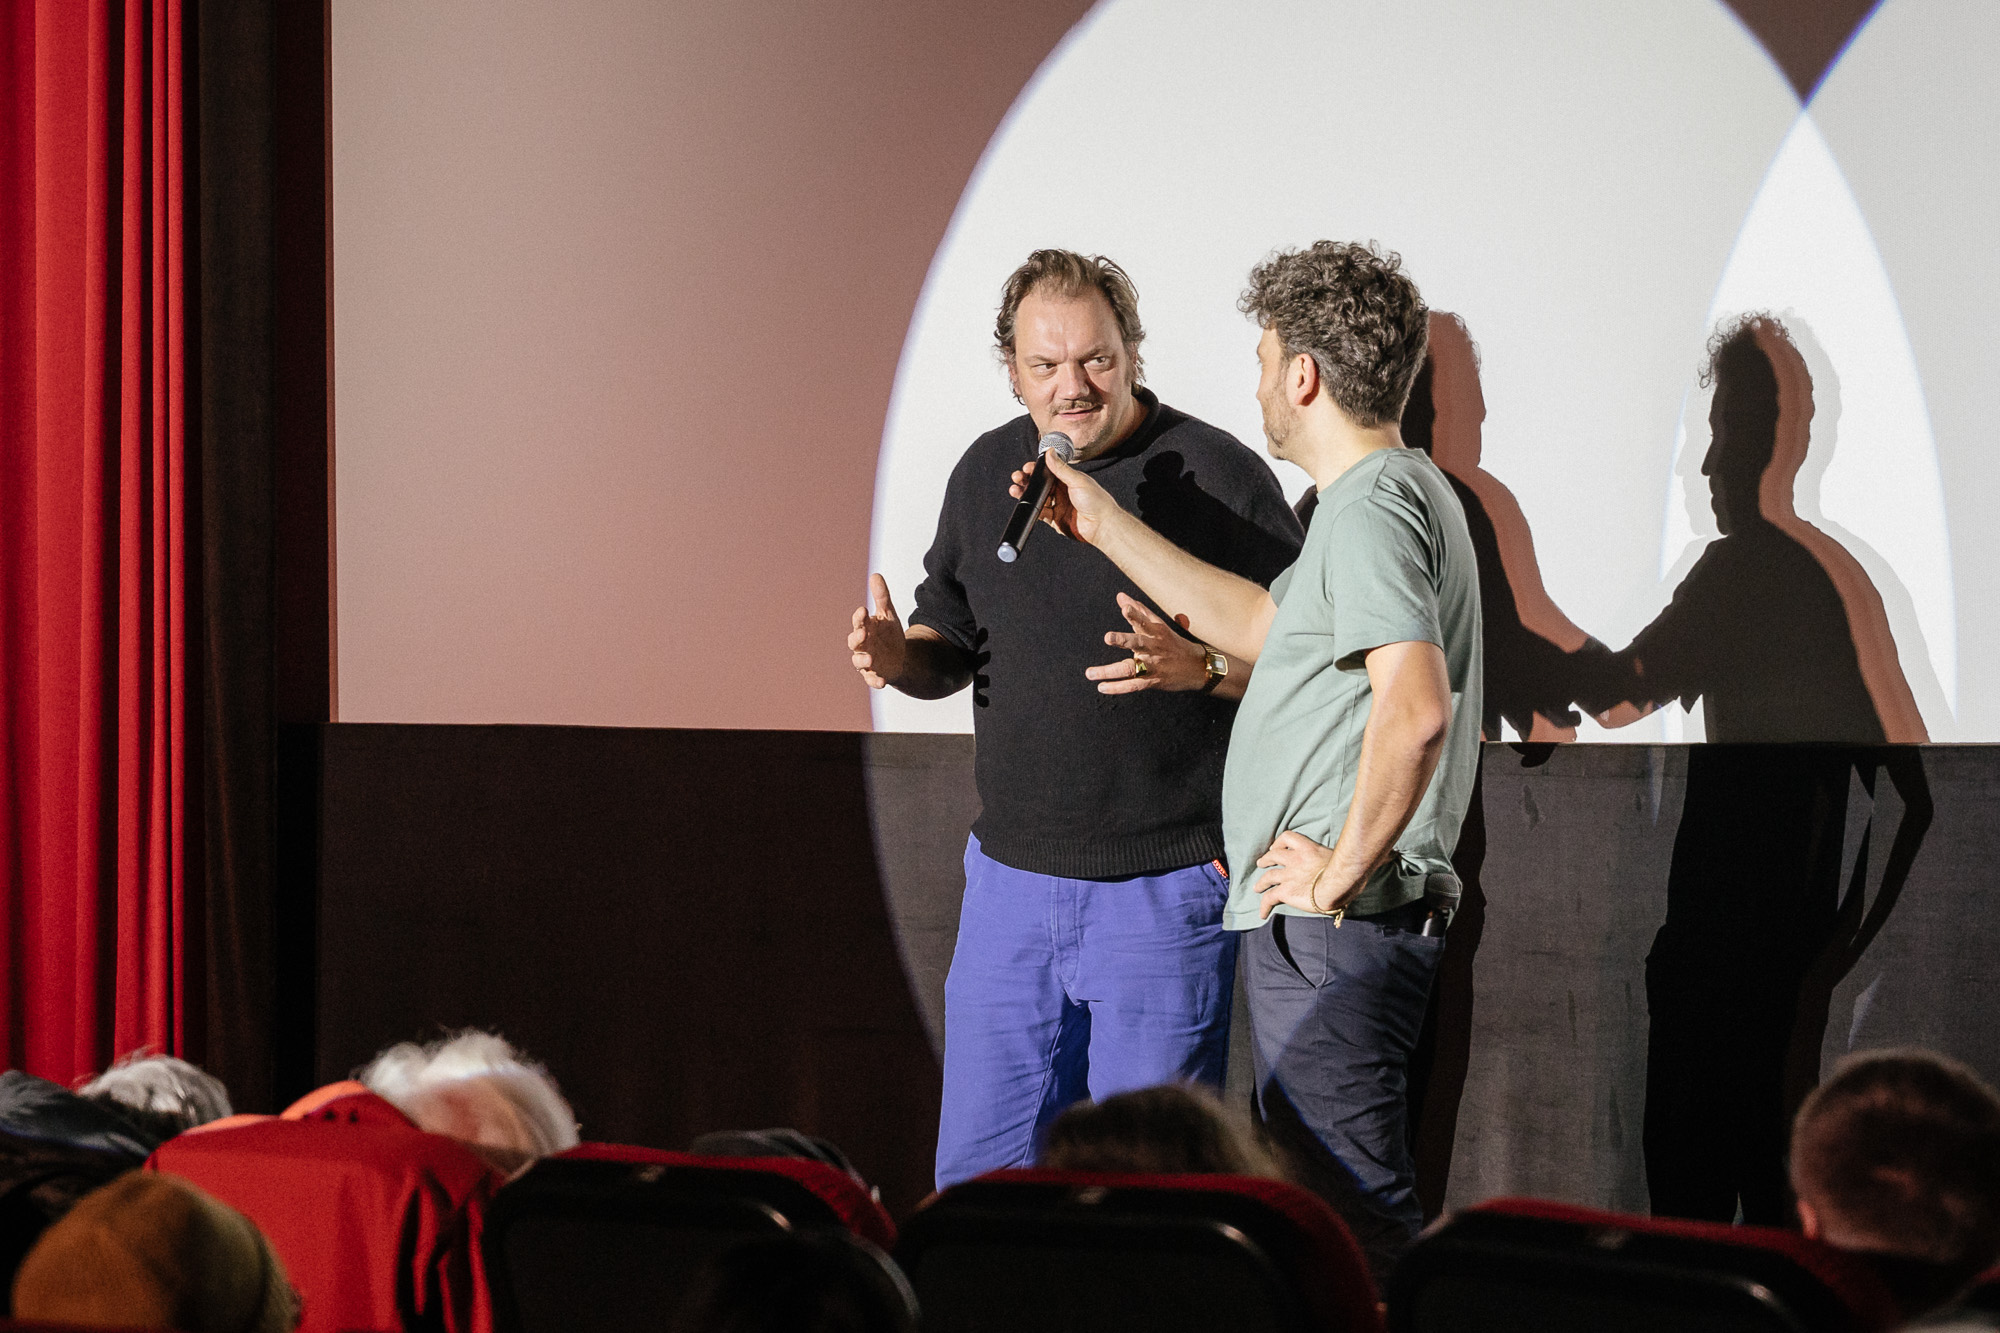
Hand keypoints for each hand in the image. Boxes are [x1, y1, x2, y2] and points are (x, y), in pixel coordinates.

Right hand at [848, 573, 905, 688]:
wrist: (900, 656)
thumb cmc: (888, 634)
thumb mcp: (888, 614)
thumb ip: (882, 597)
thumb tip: (875, 574)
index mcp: (864, 628)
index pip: (858, 622)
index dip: (860, 618)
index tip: (864, 610)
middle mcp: (862, 646)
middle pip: (855, 642)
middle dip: (857, 638)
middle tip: (863, 632)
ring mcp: (867, 661)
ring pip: (859, 662)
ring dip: (863, 660)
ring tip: (870, 659)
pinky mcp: (875, 675)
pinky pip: (872, 679)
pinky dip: (875, 681)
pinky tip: (882, 682)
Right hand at [1007, 451, 1121, 546]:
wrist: (1102, 525)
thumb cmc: (1096, 501)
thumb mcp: (1077, 480)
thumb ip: (1061, 468)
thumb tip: (1049, 451)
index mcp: (1067, 479)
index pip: (1047, 472)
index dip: (1036, 470)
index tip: (1026, 468)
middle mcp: (1061, 491)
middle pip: (1039, 484)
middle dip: (1026, 481)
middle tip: (1017, 477)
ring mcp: (1058, 505)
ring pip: (1037, 498)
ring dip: (1025, 494)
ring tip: (1015, 490)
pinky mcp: (1055, 519)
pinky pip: (1040, 514)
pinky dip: (1033, 510)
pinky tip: (1028, 505)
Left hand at [1085, 593, 1208, 693]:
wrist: (1197, 668)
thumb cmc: (1172, 643)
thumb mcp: (1159, 626)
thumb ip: (1138, 611)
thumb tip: (1120, 596)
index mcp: (1156, 632)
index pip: (1145, 621)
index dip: (1136, 615)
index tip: (1125, 608)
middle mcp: (1154, 648)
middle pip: (1138, 643)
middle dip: (1124, 640)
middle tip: (1108, 637)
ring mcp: (1153, 666)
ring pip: (1130, 668)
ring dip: (1109, 672)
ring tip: (1089, 673)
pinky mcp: (1152, 681)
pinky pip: (1132, 685)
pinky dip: (1117, 688)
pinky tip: (1101, 687)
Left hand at [1254, 830, 1350, 920]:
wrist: (1338, 884)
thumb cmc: (1346, 872)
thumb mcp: (1339, 858)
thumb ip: (1334, 860)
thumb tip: (1344, 866)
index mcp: (1308, 848)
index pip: (1289, 837)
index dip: (1280, 842)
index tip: (1276, 847)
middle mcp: (1295, 859)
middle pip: (1274, 855)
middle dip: (1266, 859)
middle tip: (1261, 863)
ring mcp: (1289, 875)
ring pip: (1268, 876)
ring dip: (1261, 882)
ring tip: (1257, 887)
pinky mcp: (1285, 891)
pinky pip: (1270, 898)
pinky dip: (1264, 906)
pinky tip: (1263, 913)